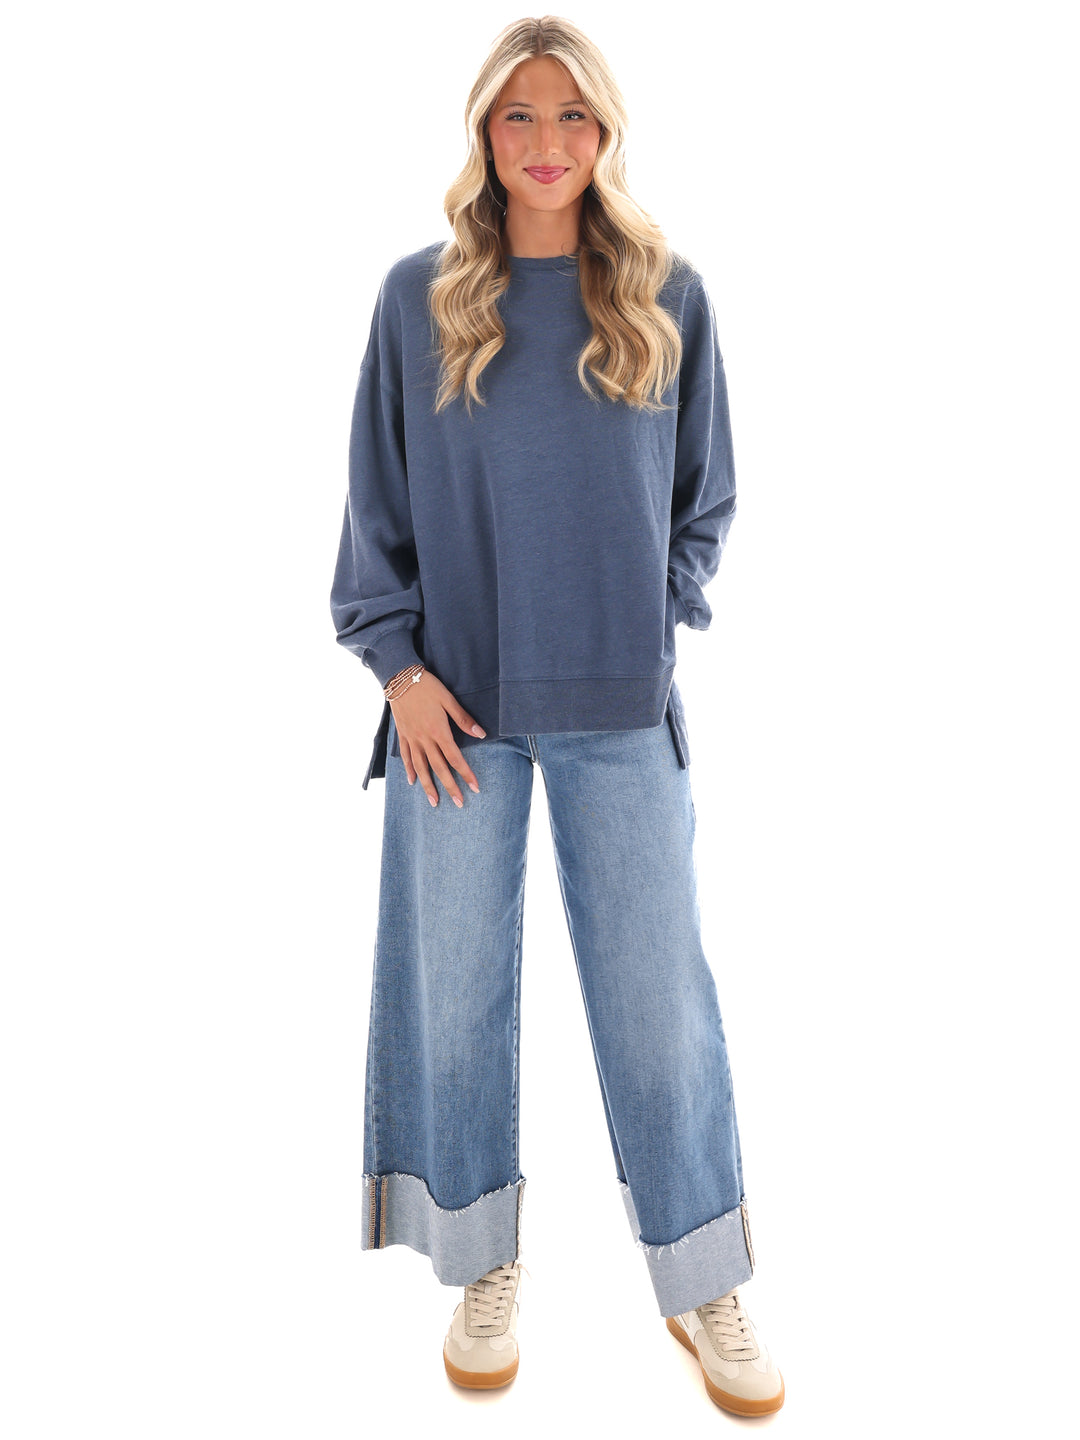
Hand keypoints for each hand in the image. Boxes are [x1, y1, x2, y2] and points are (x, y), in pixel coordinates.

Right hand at [390, 670, 485, 808]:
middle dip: (450, 787)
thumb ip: (463, 719)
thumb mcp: (448, 699)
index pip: (455, 758)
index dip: (466, 774)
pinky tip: (413, 781)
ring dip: (428, 786)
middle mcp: (425, 739)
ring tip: (434, 802)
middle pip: (439, 768)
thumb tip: (481, 734)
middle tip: (459, 803)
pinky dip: (409, 770)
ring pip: (421, 767)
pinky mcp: (402, 735)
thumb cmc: (427, 686)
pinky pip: (406, 757)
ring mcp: (412, 738)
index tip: (475, 787)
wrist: (400, 677)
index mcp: (439, 731)